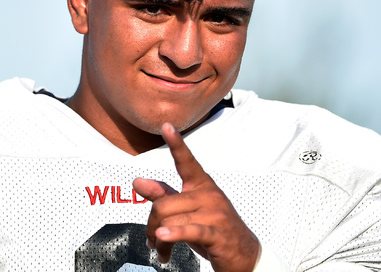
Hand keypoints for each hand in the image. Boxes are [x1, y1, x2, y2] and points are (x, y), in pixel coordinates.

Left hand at [132, 123, 259, 271]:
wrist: (243, 254)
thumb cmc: (212, 227)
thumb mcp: (187, 209)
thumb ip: (163, 194)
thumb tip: (137, 182)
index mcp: (201, 184)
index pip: (186, 161)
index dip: (176, 143)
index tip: (166, 126)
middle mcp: (209, 194)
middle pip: (164, 203)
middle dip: (151, 224)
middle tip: (152, 238)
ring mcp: (215, 213)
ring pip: (171, 219)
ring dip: (160, 239)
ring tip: (160, 250)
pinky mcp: (217, 233)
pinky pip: (190, 230)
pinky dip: (173, 235)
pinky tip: (162, 239)